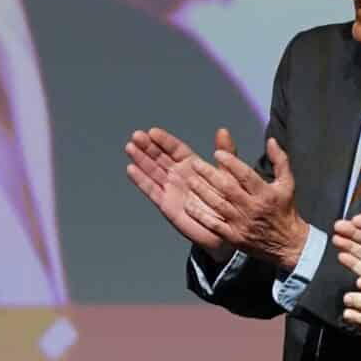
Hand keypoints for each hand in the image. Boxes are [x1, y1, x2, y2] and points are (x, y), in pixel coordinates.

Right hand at [122, 127, 225, 256]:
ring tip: (130, 147)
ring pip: (152, 171)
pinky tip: (131, 169)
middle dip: (148, 146)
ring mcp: (171, 189)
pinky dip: (141, 180)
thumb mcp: (230, 174)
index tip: (152, 132)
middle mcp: (179, 175)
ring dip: (141, 160)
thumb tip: (222, 130)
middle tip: (136, 135)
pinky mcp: (166, 204)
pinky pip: (151, 190)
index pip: (175, 149)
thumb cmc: (229, 202)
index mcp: (193, 165)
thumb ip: (226, 153)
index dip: (164, 140)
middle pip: (160, 157)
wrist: (225, 230)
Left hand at [181, 129, 309, 270]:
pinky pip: (214, 225)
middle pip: (228, 188)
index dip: (231, 163)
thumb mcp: (287, 183)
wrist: (287, 244)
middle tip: (196, 164)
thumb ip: (280, 160)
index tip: (217, 153)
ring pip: (218, 205)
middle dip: (210, 175)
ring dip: (202, 192)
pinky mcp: (234, 237)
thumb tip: (271, 140)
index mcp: (266, 193)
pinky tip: (189, 205)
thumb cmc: (285, 210)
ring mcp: (242, 224)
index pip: (246, 175)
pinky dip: (200, 215)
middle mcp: (253, 208)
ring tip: (190, 180)